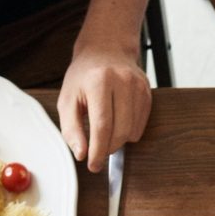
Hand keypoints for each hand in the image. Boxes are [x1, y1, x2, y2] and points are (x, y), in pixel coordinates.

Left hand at [58, 42, 152, 170]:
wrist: (106, 50)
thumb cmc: (84, 76)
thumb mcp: (67, 99)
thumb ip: (71, 128)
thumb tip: (81, 153)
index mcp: (98, 82)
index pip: (102, 126)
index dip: (98, 150)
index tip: (93, 165)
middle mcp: (122, 82)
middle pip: (120, 131)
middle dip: (108, 149)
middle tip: (97, 152)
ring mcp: (138, 87)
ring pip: (132, 132)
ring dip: (118, 140)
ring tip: (105, 132)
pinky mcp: (147, 93)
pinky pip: (140, 126)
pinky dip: (128, 132)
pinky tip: (117, 122)